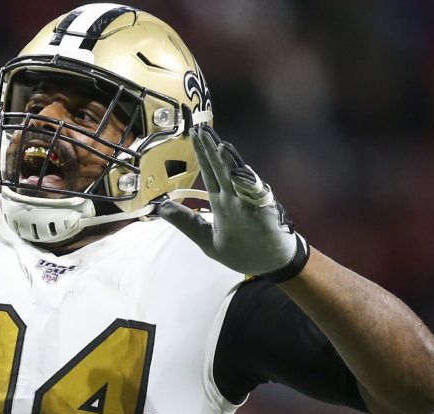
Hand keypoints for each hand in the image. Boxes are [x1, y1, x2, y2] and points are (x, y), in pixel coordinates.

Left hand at [158, 125, 307, 281]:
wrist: (272, 265)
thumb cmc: (243, 252)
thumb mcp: (206, 239)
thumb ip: (186, 222)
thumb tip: (161, 208)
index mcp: (221, 201)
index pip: (209, 172)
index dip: (201, 154)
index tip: (194, 135)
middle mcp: (234, 197)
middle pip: (221, 168)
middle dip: (212, 149)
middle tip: (201, 128)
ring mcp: (248, 203)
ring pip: (238, 177)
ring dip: (229, 161)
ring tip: (219, 145)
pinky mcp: (262, 212)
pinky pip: (256, 196)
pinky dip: (248, 184)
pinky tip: (240, 172)